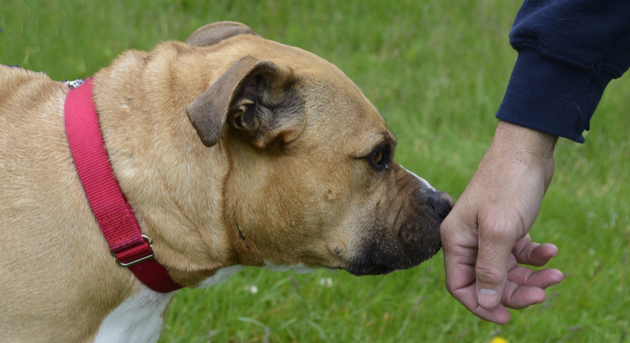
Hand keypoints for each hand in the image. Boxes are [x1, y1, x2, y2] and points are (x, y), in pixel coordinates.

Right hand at [440, 121, 563, 323]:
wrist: (527, 150)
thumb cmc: (507, 185)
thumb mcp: (500, 231)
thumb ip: (491, 269)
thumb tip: (487, 303)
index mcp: (456, 241)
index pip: (460, 286)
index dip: (482, 304)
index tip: (507, 317)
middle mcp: (469, 241)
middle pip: (488, 282)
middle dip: (515, 291)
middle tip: (542, 293)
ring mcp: (488, 235)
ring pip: (507, 270)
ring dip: (531, 276)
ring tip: (556, 273)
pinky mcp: (507, 228)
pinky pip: (519, 255)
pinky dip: (536, 257)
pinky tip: (551, 250)